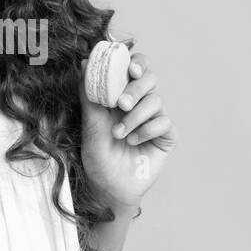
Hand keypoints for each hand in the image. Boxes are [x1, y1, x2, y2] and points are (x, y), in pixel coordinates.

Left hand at [78, 49, 175, 211]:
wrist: (108, 188)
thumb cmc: (97, 157)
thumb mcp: (90, 125)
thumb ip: (89, 95)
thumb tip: (84, 63)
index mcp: (120, 95)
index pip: (133, 68)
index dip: (135, 62)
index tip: (129, 68)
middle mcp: (139, 104)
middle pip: (149, 78)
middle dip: (136, 88)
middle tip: (122, 104)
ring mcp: (154, 119)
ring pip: (155, 100)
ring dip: (136, 116)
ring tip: (119, 135)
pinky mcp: (166, 136)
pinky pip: (164, 122)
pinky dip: (147, 130)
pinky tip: (133, 142)